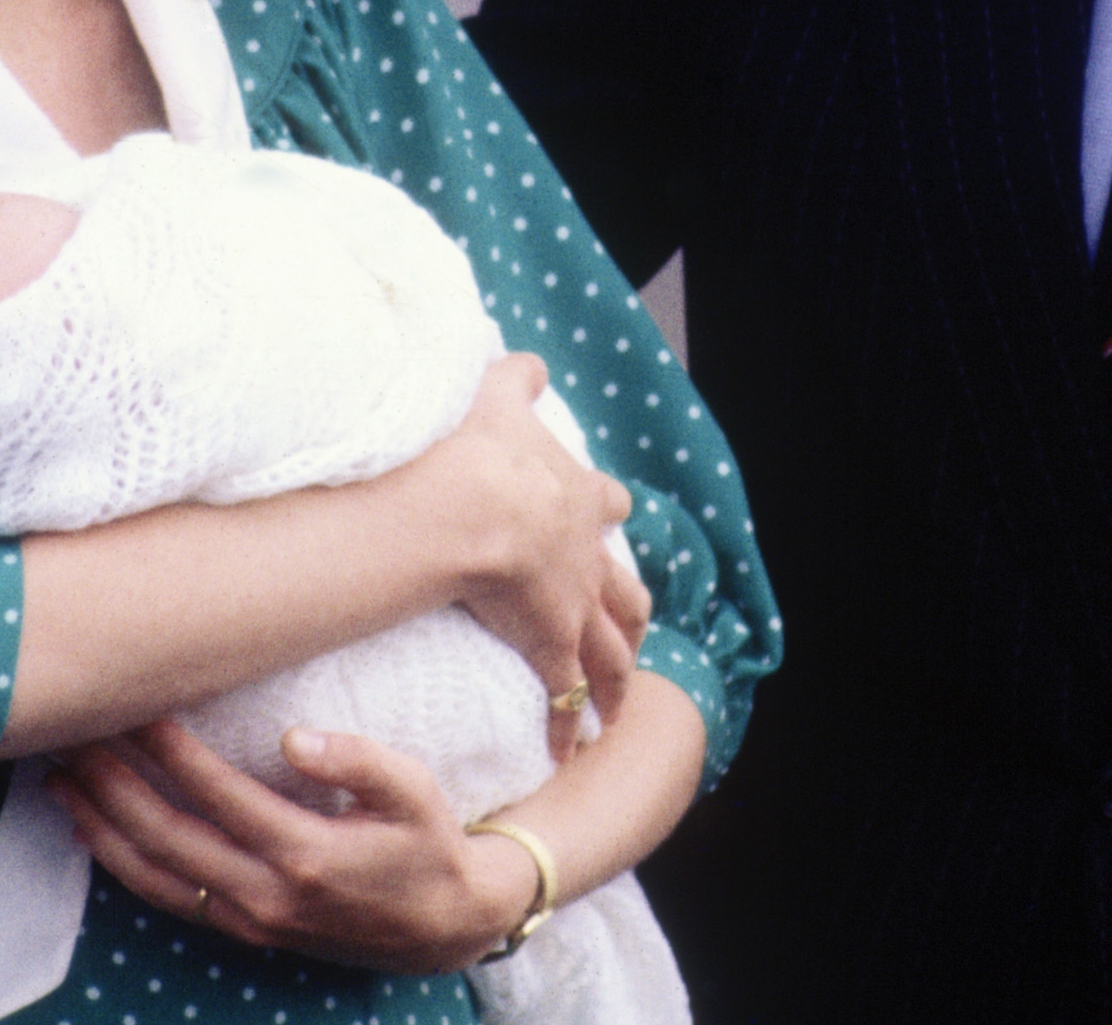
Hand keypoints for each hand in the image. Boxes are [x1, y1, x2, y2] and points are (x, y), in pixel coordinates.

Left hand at [47, 720, 534, 974]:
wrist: (445, 926)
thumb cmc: (429, 844)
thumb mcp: (416, 792)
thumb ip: (360, 760)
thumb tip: (294, 736)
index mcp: (307, 854)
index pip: (218, 795)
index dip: (171, 751)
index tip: (138, 705)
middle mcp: (267, 894)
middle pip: (167, 836)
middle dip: (113, 782)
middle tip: (76, 732)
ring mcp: (249, 919)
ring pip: (154, 876)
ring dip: (101, 826)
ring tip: (59, 780)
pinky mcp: (242, 929)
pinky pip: (166, 898)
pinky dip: (121, 863)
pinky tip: (92, 829)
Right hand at [415, 356, 652, 755]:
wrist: (478, 505)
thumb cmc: (484, 451)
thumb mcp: (500, 400)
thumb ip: (515, 379)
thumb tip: (527, 360)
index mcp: (578, 501)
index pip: (605, 505)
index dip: (607, 510)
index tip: (610, 516)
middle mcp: (588, 559)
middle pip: (626, 594)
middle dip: (631, 617)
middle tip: (633, 634)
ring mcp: (575, 608)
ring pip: (611, 655)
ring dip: (615, 686)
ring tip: (614, 714)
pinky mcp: (551, 646)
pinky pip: (566, 697)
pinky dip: (569, 727)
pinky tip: (568, 751)